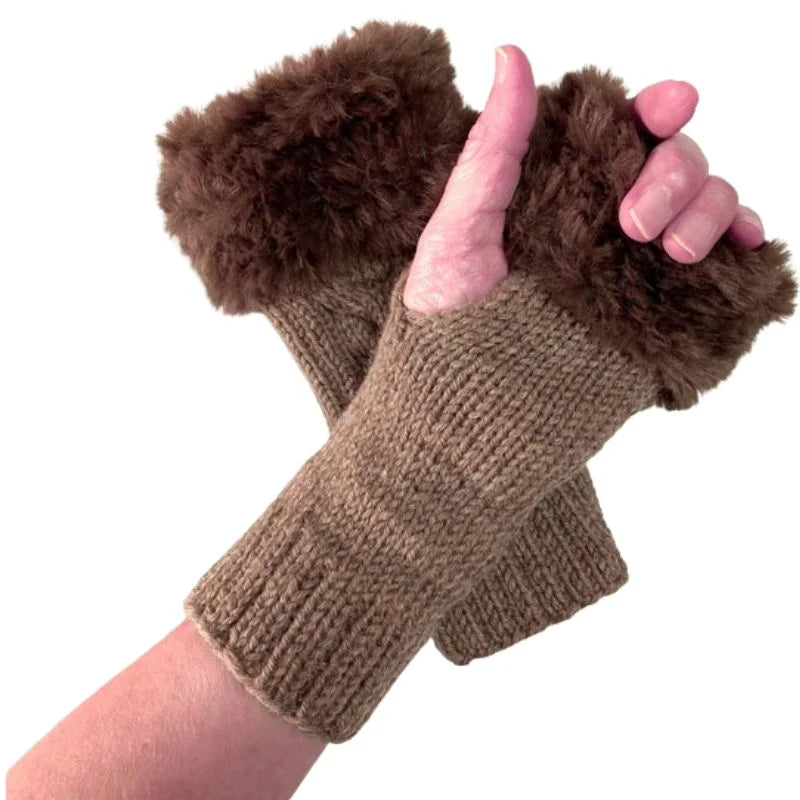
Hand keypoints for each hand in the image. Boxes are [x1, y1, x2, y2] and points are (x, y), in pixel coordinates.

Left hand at [406, 46, 765, 312]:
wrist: (467, 397)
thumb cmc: (449, 312)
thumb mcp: (460, 225)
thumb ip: (493, 148)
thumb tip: (509, 55)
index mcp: (564, 187)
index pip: (624, 132)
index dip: (655, 109)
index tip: (664, 109)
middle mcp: (607, 217)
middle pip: (676, 163)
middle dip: (675, 175)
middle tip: (634, 223)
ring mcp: (637, 263)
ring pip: (707, 207)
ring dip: (711, 210)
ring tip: (676, 251)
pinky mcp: (657, 308)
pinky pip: (719, 268)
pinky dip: (740, 250)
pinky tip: (735, 252)